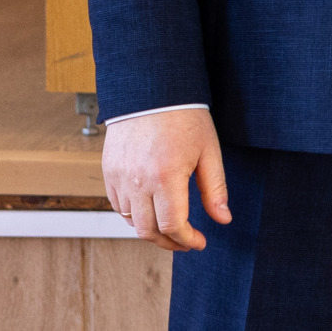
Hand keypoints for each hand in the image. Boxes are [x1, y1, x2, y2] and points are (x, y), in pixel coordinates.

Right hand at [101, 107, 231, 251]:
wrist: (153, 90)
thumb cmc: (185, 117)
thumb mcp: (209, 151)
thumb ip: (215, 189)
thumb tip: (222, 219)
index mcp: (166, 177)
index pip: (173, 226)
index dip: (187, 240)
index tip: (199, 242)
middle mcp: (138, 181)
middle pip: (148, 230)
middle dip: (169, 242)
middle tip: (185, 240)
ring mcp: (119, 176)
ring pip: (130, 221)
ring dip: (150, 229)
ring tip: (169, 225)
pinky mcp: (108, 170)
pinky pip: (118, 205)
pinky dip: (133, 214)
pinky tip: (150, 208)